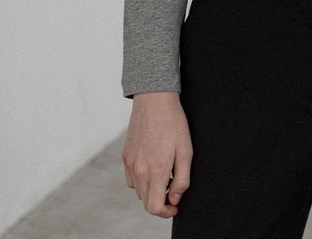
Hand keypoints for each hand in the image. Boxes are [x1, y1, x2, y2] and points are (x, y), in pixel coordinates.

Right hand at [122, 91, 192, 217]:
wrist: (154, 100)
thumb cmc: (174, 123)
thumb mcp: (186, 151)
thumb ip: (182, 180)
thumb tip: (175, 199)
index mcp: (156, 170)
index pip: (155, 208)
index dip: (166, 212)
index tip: (175, 205)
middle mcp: (139, 170)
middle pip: (146, 202)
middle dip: (160, 202)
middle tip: (173, 187)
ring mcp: (130, 163)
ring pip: (138, 191)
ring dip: (151, 190)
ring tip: (164, 174)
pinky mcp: (125, 156)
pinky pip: (131, 179)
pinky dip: (141, 180)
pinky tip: (152, 166)